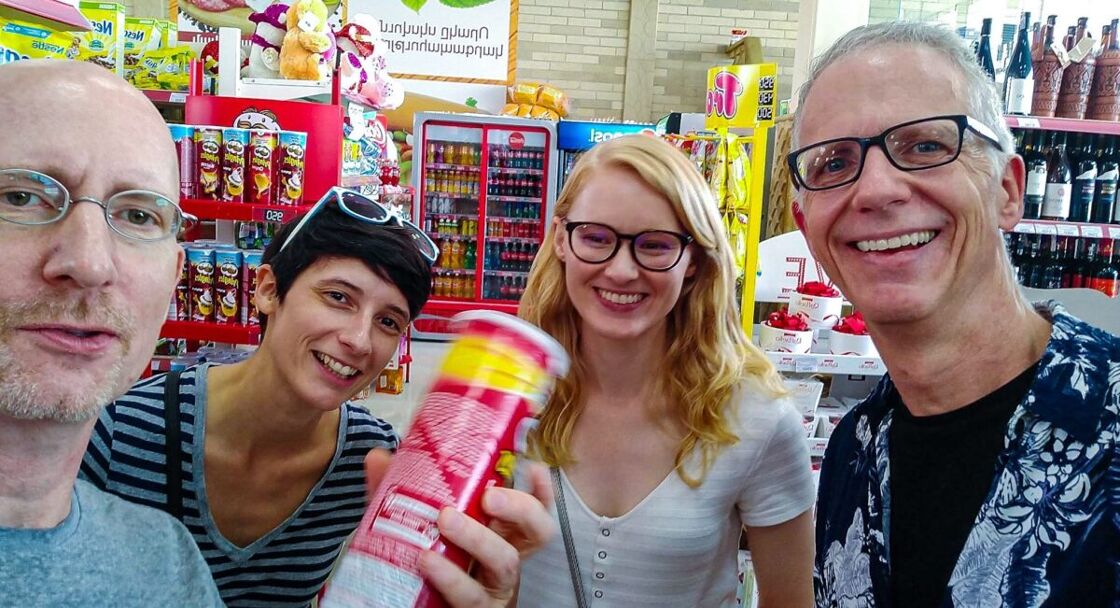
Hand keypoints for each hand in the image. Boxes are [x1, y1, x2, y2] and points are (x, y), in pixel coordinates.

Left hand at [364, 451, 554, 606]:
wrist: (418, 605)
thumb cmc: (429, 563)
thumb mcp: (421, 524)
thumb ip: (404, 493)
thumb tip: (378, 457)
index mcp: (500, 532)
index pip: (534, 506)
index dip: (542, 488)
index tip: (534, 466)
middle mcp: (504, 556)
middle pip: (537, 531)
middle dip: (519, 507)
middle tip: (489, 495)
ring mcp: (493, 587)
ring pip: (505, 562)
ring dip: (477, 537)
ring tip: (446, 520)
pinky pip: (469, 595)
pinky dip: (448, 577)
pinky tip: (427, 562)